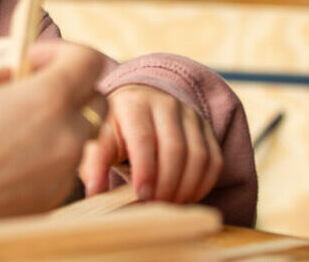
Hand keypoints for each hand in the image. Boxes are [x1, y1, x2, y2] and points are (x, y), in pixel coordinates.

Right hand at [0, 41, 108, 223]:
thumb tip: (7, 75)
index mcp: (47, 99)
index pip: (87, 61)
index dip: (65, 52)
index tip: (35, 60)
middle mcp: (66, 134)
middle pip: (94, 101)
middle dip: (71, 91)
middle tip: (33, 92)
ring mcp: (63, 171)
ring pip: (78, 138)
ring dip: (58, 127)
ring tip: (17, 130)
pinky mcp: (53, 199)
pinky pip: (61, 170)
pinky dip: (46, 159)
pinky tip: (10, 161)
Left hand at [78, 85, 221, 203]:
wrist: (139, 105)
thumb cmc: (115, 130)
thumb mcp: (98, 141)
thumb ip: (94, 164)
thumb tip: (95, 190)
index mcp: (133, 105)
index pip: (144, 139)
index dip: (145, 170)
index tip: (142, 195)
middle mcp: (165, 104)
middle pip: (175, 148)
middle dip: (167, 183)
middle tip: (156, 204)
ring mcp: (189, 115)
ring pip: (198, 155)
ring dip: (186, 186)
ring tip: (170, 204)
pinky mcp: (205, 128)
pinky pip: (213, 159)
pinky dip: (203, 183)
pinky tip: (187, 197)